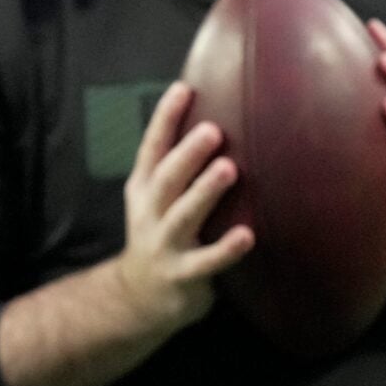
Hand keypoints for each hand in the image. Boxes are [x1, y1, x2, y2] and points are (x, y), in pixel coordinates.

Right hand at [110, 81, 253, 338]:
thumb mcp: (157, 199)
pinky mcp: (182, 275)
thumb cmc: (161, 235)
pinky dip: (226, 249)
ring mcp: (164, 244)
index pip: (151, 148)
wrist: (138, 297)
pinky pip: (207, 262)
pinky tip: (247, 235)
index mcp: (144, 189)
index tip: (184, 88)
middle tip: (213, 130)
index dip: (166, 118)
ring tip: (228, 169)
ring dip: (204, 192)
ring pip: (183, 215)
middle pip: (166, 178)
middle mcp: (150, 213)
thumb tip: (219, 119)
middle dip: (187, 153)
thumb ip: (179, 167)